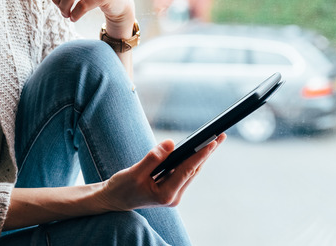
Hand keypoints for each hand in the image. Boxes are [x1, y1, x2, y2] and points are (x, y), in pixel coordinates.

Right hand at [97, 134, 227, 210]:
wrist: (115, 200)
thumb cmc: (122, 187)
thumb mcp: (134, 172)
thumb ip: (153, 158)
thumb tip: (170, 143)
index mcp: (166, 195)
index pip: (187, 171)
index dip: (200, 155)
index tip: (212, 142)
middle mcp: (174, 196)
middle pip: (194, 170)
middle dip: (207, 152)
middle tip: (220, 135)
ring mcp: (174, 194)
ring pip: (192, 171)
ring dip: (203, 155)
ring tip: (215, 138)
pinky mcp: (172, 189)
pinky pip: (185, 172)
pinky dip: (192, 159)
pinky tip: (200, 148)